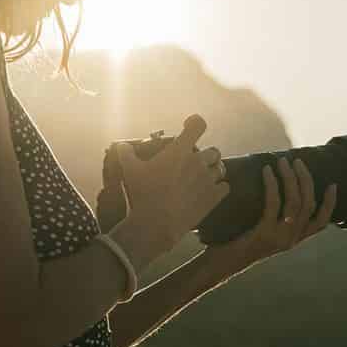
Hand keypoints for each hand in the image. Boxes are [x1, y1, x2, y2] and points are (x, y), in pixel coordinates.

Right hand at [114, 114, 230, 261]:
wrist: (156, 223)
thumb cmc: (143, 193)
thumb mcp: (130, 170)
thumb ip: (126, 154)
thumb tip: (121, 145)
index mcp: (180, 151)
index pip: (198, 125)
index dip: (195, 123)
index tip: (189, 126)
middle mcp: (197, 162)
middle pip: (213, 151)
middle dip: (204, 155)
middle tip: (193, 163)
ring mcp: (208, 180)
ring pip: (220, 168)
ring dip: (212, 171)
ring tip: (202, 178)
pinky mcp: (213, 198)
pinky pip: (225, 187)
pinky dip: (219, 188)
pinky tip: (209, 193)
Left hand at [205, 155, 337, 271]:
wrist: (220, 266)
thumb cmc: (237, 244)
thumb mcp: (264, 233)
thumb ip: (276, 220)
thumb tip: (282, 190)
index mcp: (293, 240)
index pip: (321, 223)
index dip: (330, 204)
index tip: (333, 185)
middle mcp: (290, 240)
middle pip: (309, 205)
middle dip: (305, 180)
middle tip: (297, 162)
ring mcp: (279, 238)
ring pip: (295, 202)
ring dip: (290, 178)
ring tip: (283, 162)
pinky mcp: (264, 233)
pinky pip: (274, 204)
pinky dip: (272, 184)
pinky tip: (267, 171)